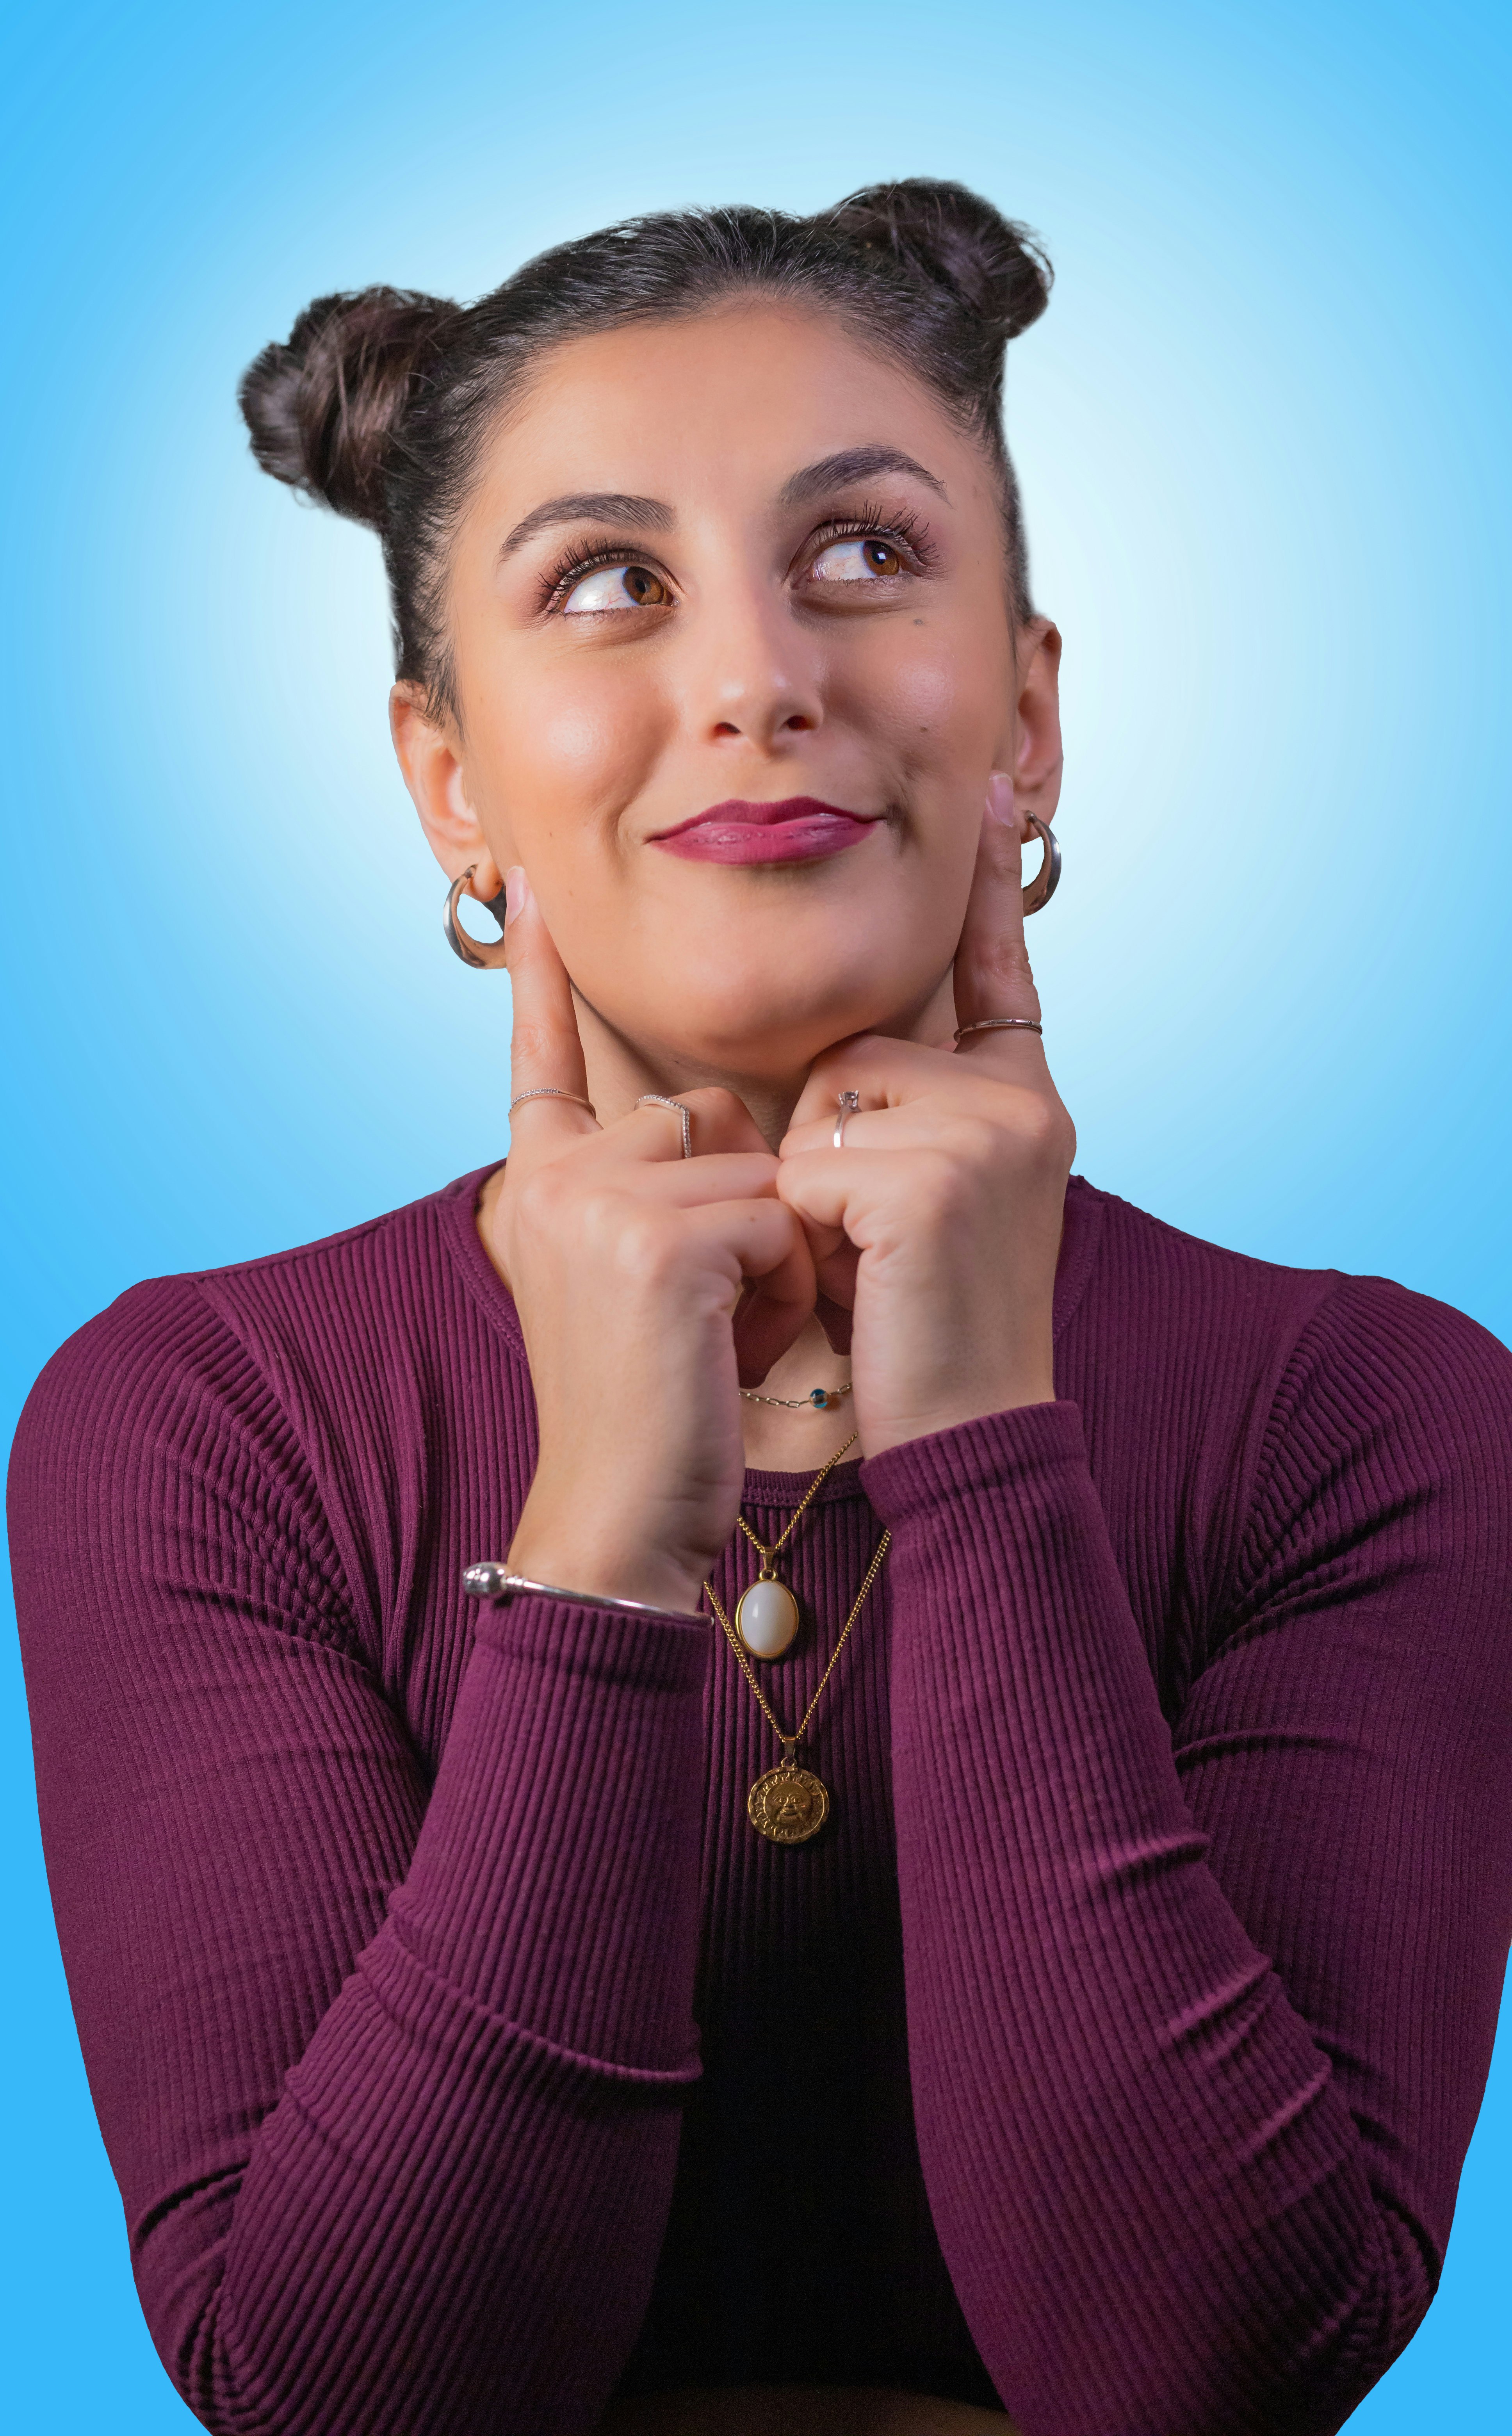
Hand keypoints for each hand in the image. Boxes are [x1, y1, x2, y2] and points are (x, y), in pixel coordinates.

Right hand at [487, 870, 814, 1614]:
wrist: (617, 1519)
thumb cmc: (649, 1411)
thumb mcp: (628, 1284)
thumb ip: (647, 1197)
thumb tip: (713, 1125)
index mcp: (539, 1183)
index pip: (541, 1063)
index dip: (541, 986)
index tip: (532, 901)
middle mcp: (555, 1176)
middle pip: (705, 1115)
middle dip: (747, 1204)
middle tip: (716, 1308)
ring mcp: (599, 1202)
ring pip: (754, 1168)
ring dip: (775, 1253)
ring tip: (729, 1337)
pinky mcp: (657, 1241)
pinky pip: (776, 1218)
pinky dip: (785, 1289)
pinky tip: (741, 1352)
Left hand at [776, 774, 1074, 1456]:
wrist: (963, 1438)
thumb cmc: (918, 1331)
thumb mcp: (919, 1201)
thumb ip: (901, 1116)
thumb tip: (838, 1061)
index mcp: (1024, 1101)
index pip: (1000, 972)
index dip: (991, 888)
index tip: (995, 788)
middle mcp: (1021, 1103)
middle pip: (857, 1049)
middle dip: (828, 1143)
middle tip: (875, 1244)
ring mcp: (988, 1133)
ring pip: (825, 1103)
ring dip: (813, 1189)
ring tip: (869, 1267)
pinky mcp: (935, 1177)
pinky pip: (811, 1161)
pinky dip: (810, 1228)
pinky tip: (865, 1282)